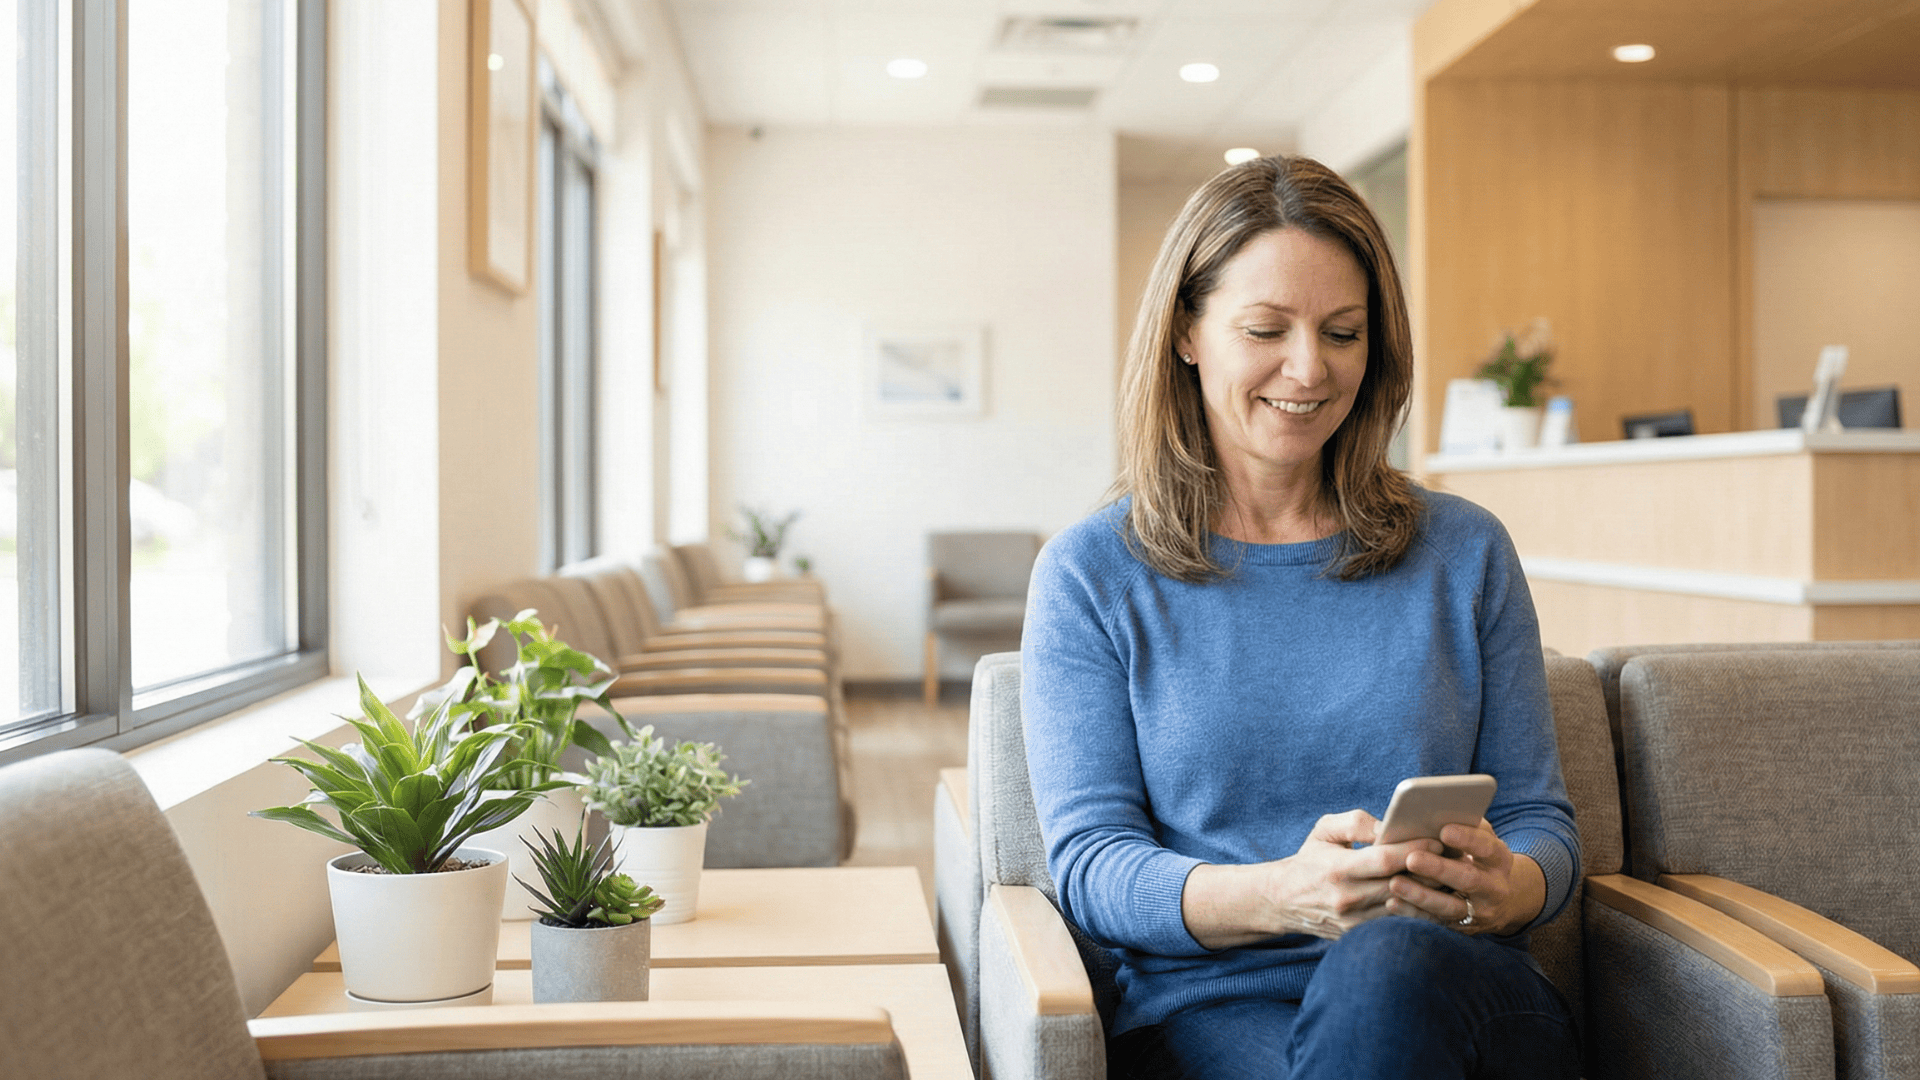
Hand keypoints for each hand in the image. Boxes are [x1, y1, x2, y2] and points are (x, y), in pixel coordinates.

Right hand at [1262, 810, 1443, 940]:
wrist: (1283, 900)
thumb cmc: (1309, 859)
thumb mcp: (1323, 830)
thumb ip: (1356, 822)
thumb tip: (1388, 827)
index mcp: (1338, 869)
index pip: (1384, 860)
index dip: (1414, 848)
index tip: (1438, 838)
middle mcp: (1347, 898)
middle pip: (1401, 885)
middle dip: (1432, 870)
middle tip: (1457, 857)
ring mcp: (1355, 922)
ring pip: (1405, 909)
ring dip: (1432, 895)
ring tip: (1453, 879)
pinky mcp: (1360, 936)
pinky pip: (1398, 924)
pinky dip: (1419, 913)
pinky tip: (1436, 900)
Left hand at [1385, 819, 1544, 935]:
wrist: (1498, 899)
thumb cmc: (1477, 856)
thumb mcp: (1479, 838)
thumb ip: (1461, 823)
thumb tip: (1427, 811)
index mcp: (1499, 859)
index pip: (1487, 847)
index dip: (1467, 839)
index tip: (1444, 830)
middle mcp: (1494, 887)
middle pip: (1468, 879)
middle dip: (1439, 869)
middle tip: (1412, 858)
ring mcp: (1479, 911)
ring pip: (1450, 906)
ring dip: (1421, 895)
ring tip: (1394, 883)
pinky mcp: (1461, 928)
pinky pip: (1435, 922)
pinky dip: (1412, 913)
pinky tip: (1391, 902)